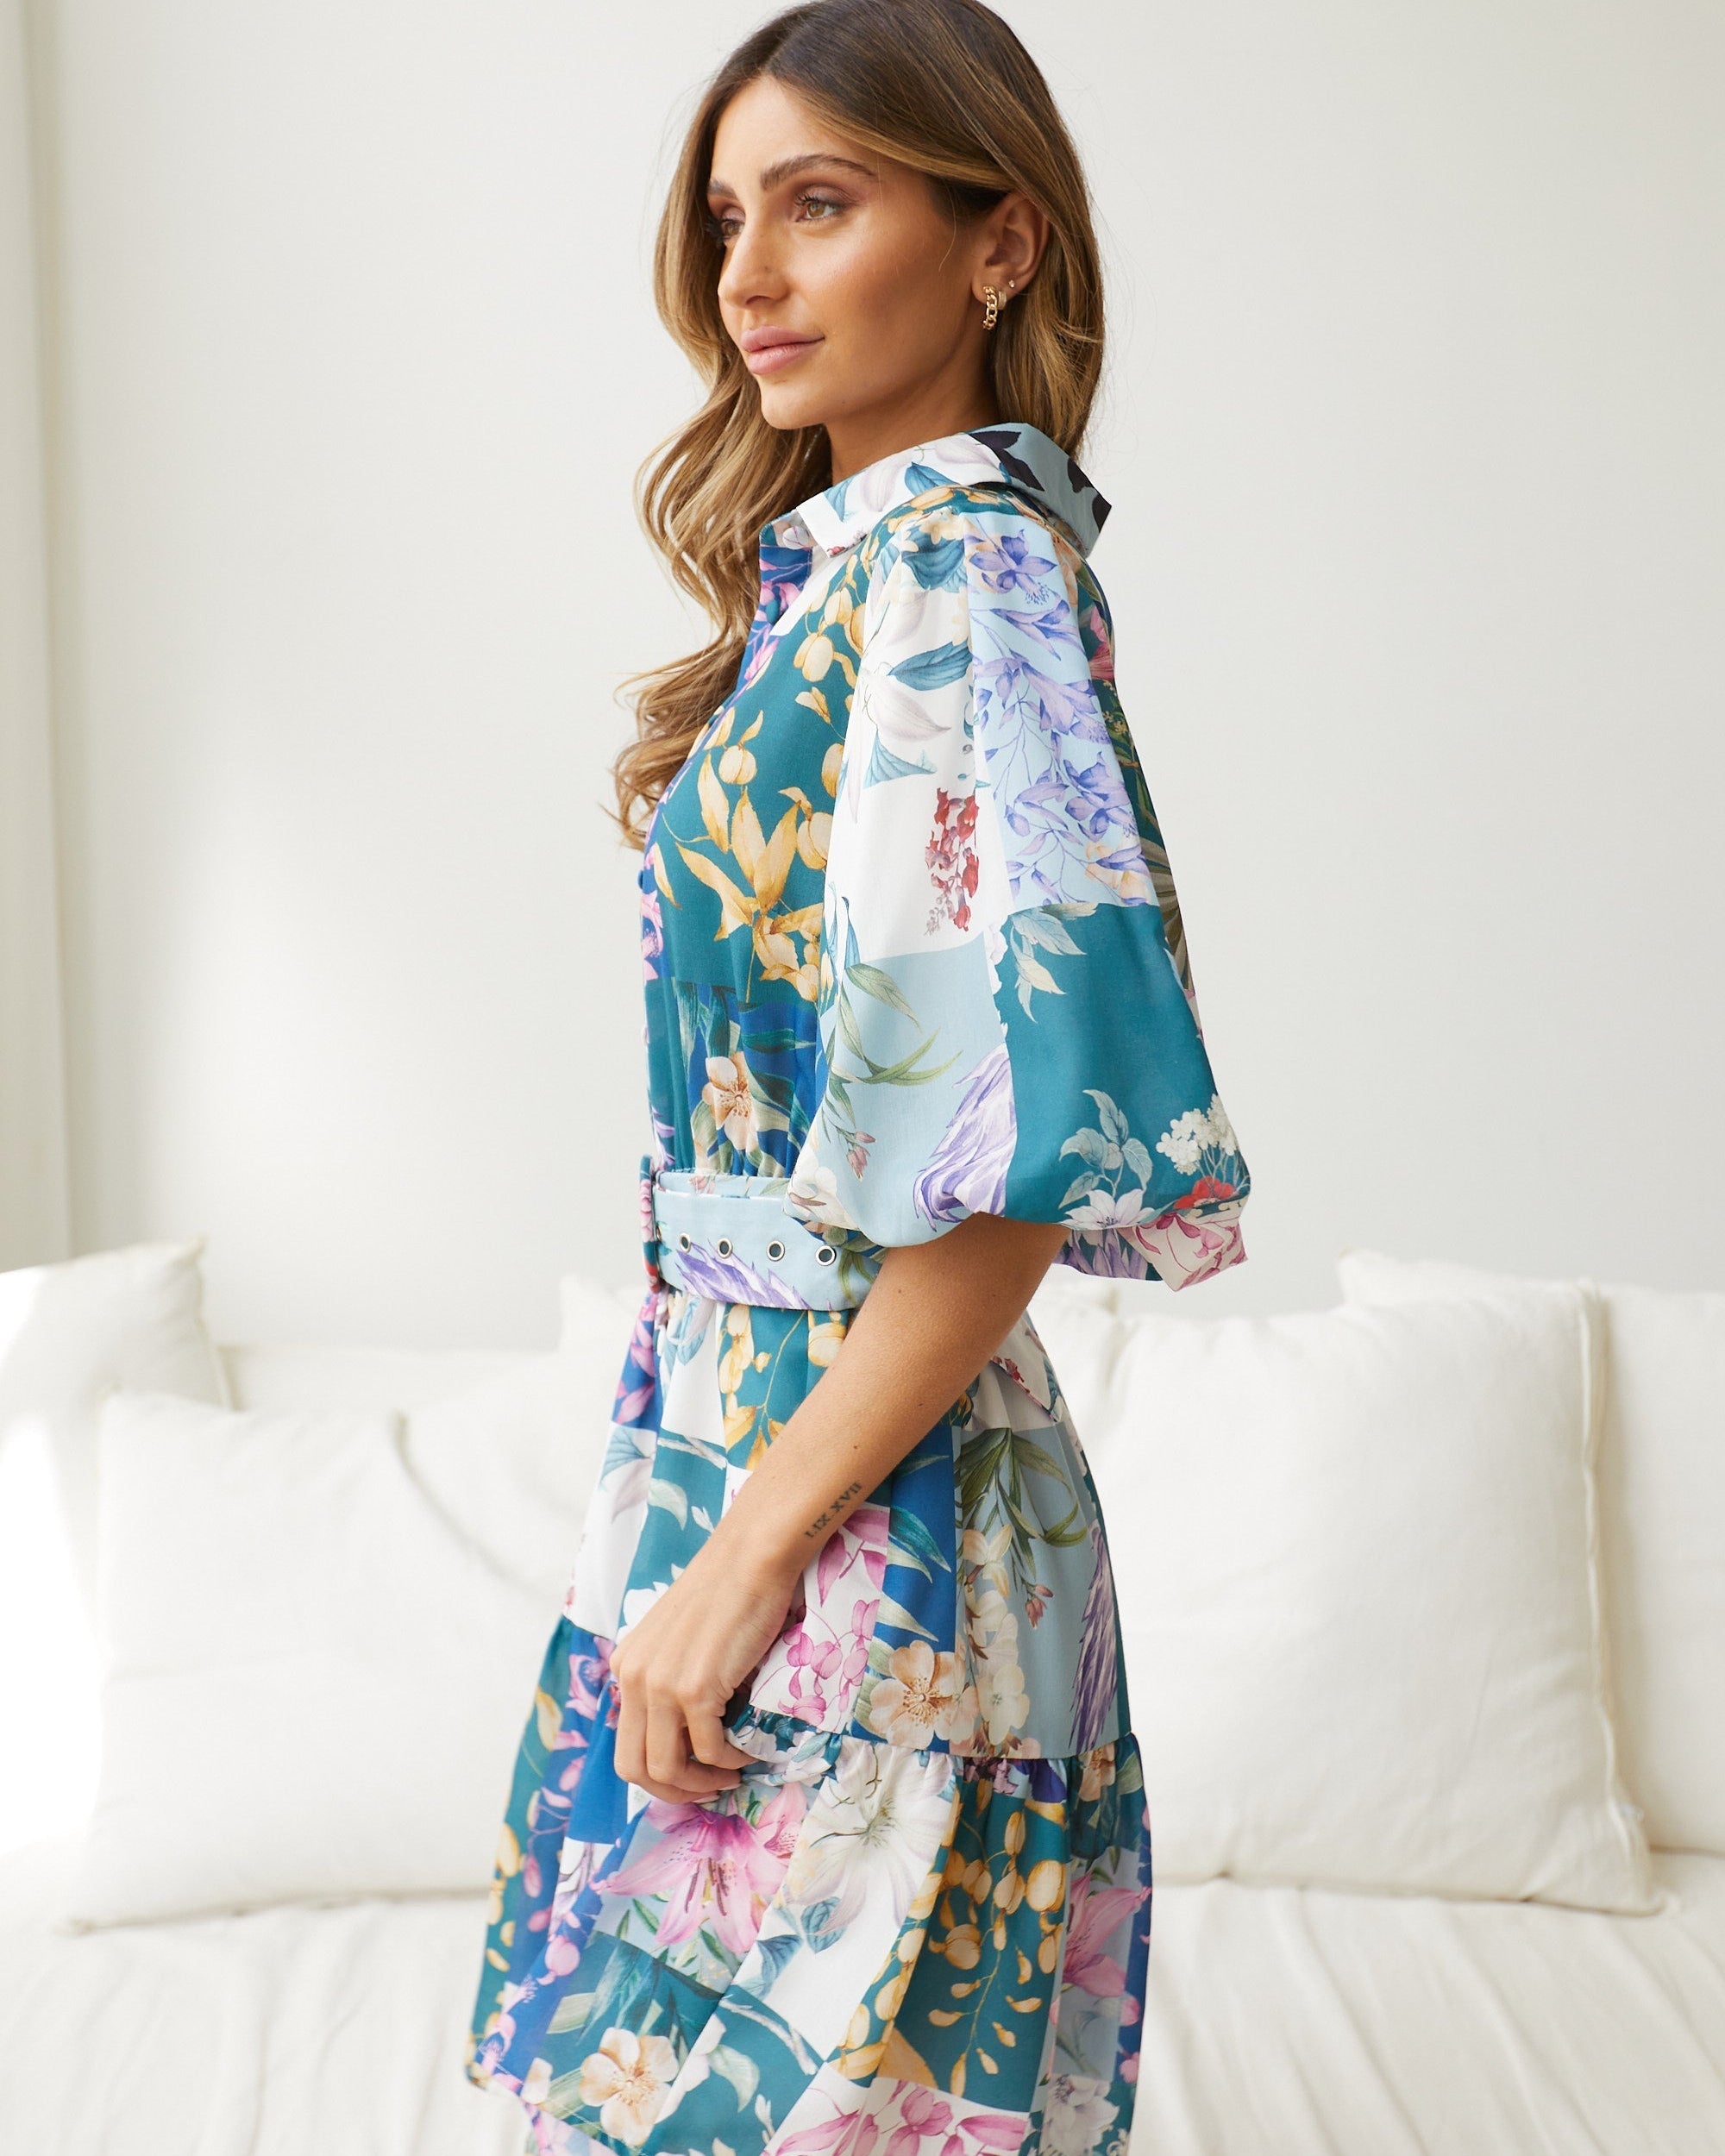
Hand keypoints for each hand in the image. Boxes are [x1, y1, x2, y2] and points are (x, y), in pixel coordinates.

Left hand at [609, 1541, 800, 1803]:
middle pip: (634, 1768)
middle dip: (673, 1791)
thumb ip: (669, 1677)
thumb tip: (687, 1731)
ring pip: (667, 1769)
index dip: (659, 1771)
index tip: (693, 1773)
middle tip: (709, 1787)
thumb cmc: (726, 1591)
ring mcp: (660, 1685)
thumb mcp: (678, 1638)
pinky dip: (729, 1760)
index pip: (626, 1743)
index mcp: (625, 1666)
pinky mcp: (694, 1689)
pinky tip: (748, 1750)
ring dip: (702, 1783)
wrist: (750, 1557)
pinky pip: (708, 1749)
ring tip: (731, 1774)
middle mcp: (632, 1678)